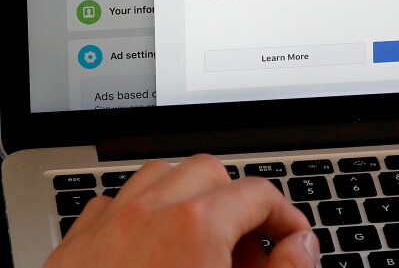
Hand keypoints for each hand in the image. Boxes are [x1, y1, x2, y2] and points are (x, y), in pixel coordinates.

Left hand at [45, 154, 317, 267]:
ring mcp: (106, 226)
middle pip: (210, 172)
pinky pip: (113, 204)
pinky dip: (138, 215)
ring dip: (187, 199)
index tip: (291, 240)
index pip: (260, 194)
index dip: (286, 216)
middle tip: (247, 249)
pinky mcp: (72, 249)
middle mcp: (148, 213)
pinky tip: (149, 250)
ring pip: (158, 177)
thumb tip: (301, 246)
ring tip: (200, 243)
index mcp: (196, 226)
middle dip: (236, 202)